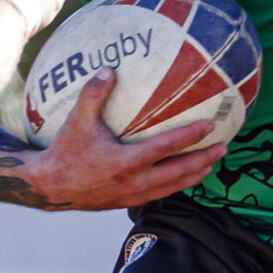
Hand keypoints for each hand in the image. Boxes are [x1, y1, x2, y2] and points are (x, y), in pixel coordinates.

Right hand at [26, 72, 225, 210]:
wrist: (49, 187)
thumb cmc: (64, 152)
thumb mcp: (77, 121)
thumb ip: (94, 94)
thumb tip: (109, 69)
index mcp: (126, 162)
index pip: (167, 148)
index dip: (191, 136)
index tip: (210, 125)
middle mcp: (134, 182)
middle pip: (179, 172)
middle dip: (204, 159)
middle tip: (223, 147)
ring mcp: (132, 195)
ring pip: (173, 187)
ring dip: (194, 175)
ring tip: (210, 165)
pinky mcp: (126, 203)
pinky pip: (160, 194)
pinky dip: (176, 185)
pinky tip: (182, 178)